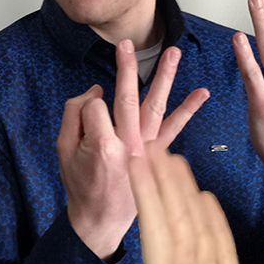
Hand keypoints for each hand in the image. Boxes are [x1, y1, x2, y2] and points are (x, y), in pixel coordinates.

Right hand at [57, 40, 208, 258]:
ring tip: (173, 53)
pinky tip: (201, 94)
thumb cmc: (80, 185)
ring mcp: (146, 149)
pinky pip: (175, 129)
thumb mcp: (62, 150)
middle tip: (126, 45)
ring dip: (165, 77)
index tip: (83, 124)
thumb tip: (94, 92)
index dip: (85, 108)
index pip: (94, 106)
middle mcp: (128, 144)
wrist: (100, 218)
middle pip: (127, 97)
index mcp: (102, 144)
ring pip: (155, 105)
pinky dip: (188, 110)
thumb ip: (73, 116)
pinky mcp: (158, 155)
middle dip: (126, 67)